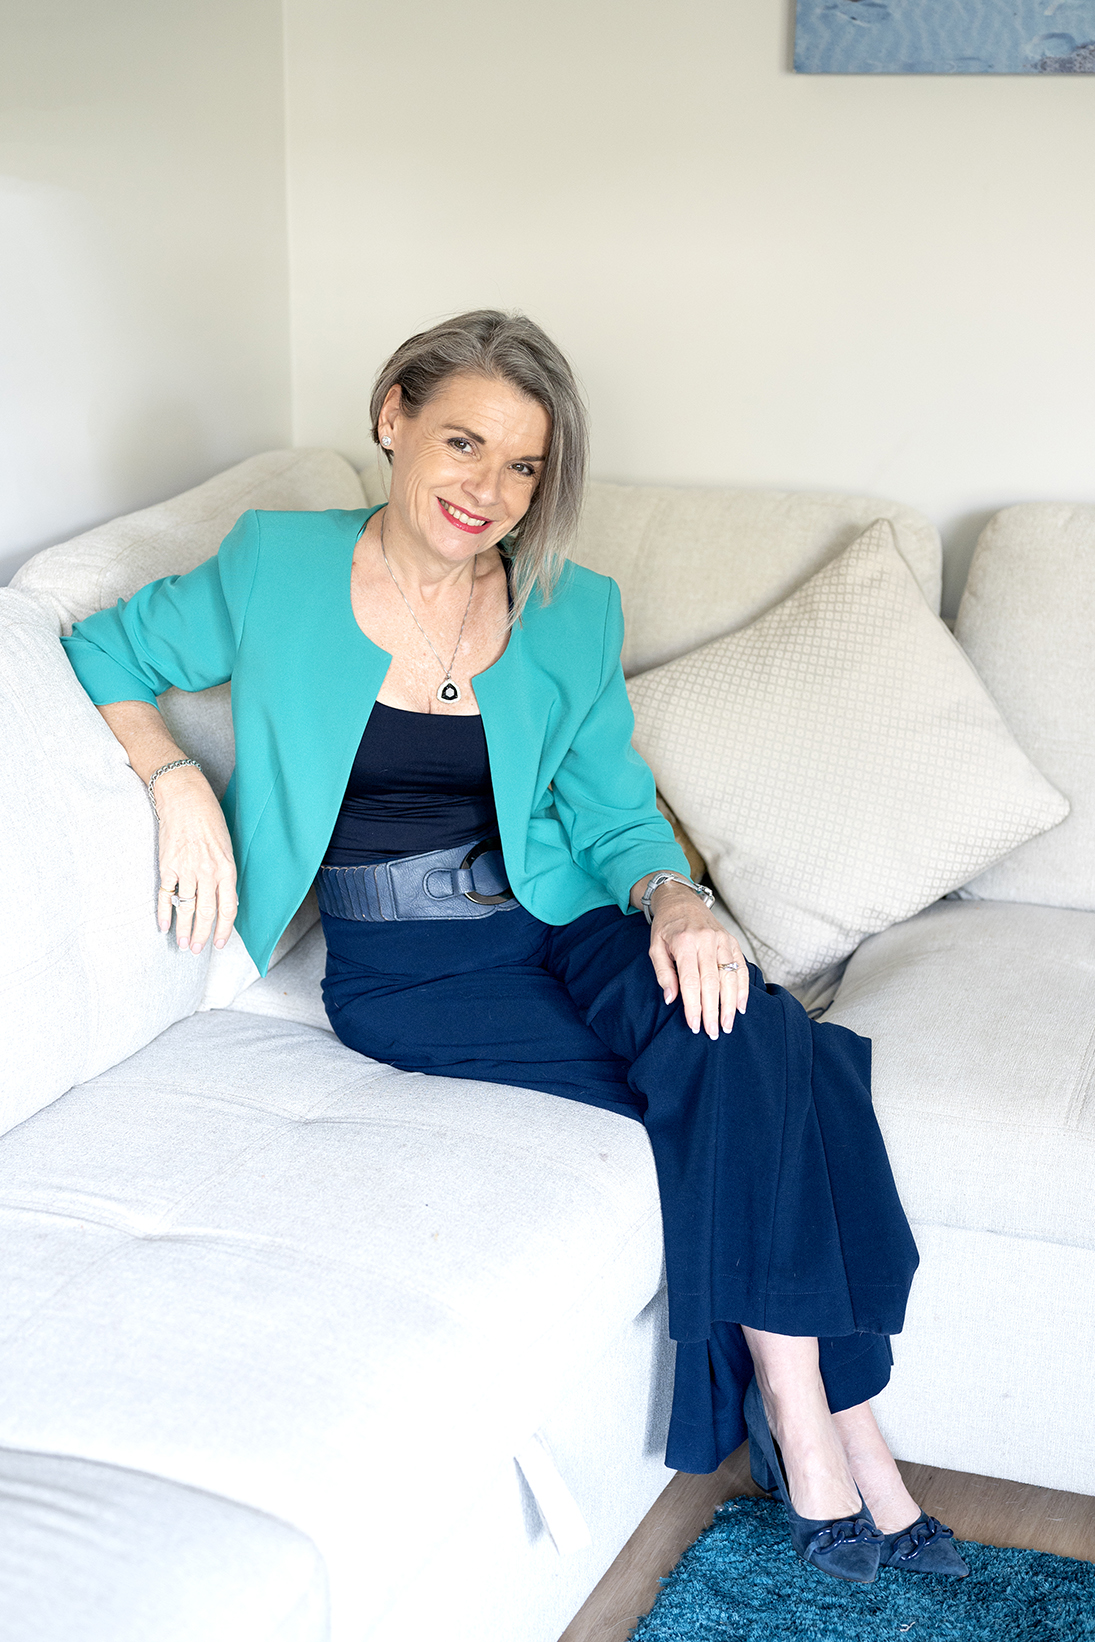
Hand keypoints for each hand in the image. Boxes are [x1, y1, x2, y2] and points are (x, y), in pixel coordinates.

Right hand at [153, 766, 238, 953]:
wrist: (184, 798)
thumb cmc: (209, 818)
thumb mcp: (226, 846)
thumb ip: (225, 873)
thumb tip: (223, 898)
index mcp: (226, 868)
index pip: (228, 907)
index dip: (224, 928)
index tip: (219, 943)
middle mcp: (207, 871)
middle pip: (206, 912)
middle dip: (203, 934)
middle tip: (198, 950)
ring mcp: (186, 869)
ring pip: (185, 907)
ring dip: (184, 929)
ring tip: (183, 944)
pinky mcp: (167, 865)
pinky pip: (165, 895)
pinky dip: (164, 912)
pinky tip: (163, 926)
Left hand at [646, 881, 748, 1039]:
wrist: (681, 900)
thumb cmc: (666, 927)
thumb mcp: (655, 948)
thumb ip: (663, 973)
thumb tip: (672, 999)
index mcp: (684, 943)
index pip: (690, 981)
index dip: (693, 1006)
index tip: (695, 1026)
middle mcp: (706, 940)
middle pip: (712, 982)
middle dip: (713, 1011)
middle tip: (714, 1032)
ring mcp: (722, 939)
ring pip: (730, 976)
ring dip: (730, 1004)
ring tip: (728, 1025)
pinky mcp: (732, 940)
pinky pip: (741, 967)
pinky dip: (742, 988)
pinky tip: (740, 1006)